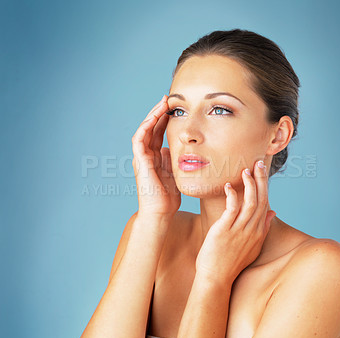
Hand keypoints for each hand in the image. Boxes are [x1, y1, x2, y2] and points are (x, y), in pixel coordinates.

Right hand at [131, 95, 180, 217]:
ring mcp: (142, 157)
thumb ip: (172, 160)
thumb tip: (174, 148)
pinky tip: (154, 118)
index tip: (176, 108)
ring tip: (163, 103)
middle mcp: (147, 155)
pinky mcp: (140, 161)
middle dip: (159, 112)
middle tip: (168, 99)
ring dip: (152, 115)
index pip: (159, 132)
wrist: (161, 212)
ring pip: (144, 130)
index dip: (165, 119)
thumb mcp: (175, 173)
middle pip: (151, 128)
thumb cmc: (168, 197)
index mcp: (156, 157)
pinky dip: (145, 127)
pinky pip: (139, 140)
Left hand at [195, 159, 275, 285]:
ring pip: (250, 202)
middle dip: (261, 180)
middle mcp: (252, 230)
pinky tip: (228, 185)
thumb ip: (263, 229)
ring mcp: (240, 230)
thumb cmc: (230, 262)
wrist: (216, 278)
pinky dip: (232, 195)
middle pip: (261, 200)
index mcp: (259, 233)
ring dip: (250, 184)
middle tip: (259, 163)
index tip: (262, 173)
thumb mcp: (252, 246)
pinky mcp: (225, 230)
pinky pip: (232, 208)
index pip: (265, 204)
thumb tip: (273, 213)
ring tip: (246, 170)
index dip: (264, 187)